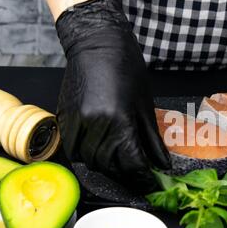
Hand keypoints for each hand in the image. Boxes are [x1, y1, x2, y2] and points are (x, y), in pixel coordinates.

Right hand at [56, 0, 169, 186]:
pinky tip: (99, 154)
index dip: (143, 178)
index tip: (150, 183)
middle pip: (110, 165)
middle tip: (137, 176)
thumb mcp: (145, 106)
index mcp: (120, 120)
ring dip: (107, 168)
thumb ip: (152, 139)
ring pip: (90, 161)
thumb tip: (162, 164)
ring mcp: (76, 122)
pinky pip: (73, 150)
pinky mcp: (64, 118)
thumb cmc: (127, 70)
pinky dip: (86, 157)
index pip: (132, 162)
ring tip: (120, 166)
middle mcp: (95, 124)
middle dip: (126, 175)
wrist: (97, 44)